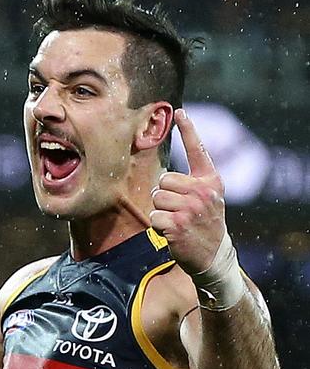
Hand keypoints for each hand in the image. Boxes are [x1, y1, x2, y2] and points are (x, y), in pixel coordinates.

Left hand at [150, 109, 226, 277]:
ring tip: (176, 222)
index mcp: (211, 181)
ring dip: (160, 212)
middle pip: (164, 180)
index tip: (179, 112)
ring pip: (157, 199)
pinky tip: (172, 233)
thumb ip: (194, 184)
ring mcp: (190, 208)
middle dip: (165, 196)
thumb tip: (165, 179)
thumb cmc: (206, 225)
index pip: (198, 150)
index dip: (188, 130)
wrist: (213, 255)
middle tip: (179, 211)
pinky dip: (158, 227)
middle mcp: (202, 191)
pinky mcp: (177, 224)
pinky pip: (154, 217)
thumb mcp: (209, 199)